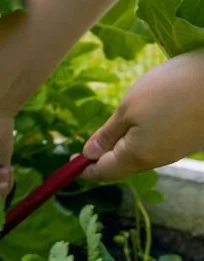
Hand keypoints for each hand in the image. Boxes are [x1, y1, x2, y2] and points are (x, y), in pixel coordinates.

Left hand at [81, 51, 203, 182]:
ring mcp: (176, 149)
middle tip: (91, 144)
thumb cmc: (174, 89)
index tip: (70, 165)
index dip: (85, 169)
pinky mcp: (190, 137)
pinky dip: (147, 133)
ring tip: (119, 125)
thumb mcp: (131, 106)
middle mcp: (156, 160)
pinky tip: (149, 115)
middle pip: (122, 164)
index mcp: (136, 156)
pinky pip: (160, 140)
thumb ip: (108, 133)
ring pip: (142, 152)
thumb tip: (89, 153)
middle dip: (105, 156)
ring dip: (127, 142)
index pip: (103, 172)